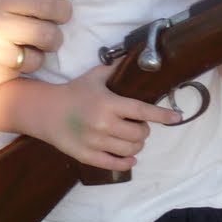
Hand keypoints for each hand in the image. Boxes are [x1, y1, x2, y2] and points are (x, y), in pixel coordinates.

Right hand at [0, 0, 71, 91]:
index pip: (47, 3)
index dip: (63, 10)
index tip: (62, 13)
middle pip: (48, 34)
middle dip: (54, 37)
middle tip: (47, 36)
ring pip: (37, 59)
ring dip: (36, 55)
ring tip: (19, 48)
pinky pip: (18, 74)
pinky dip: (16, 69)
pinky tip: (1, 60)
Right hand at [30, 64, 179, 171]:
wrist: (44, 111)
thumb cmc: (73, 92)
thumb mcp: (95, 76)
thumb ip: (116, 69)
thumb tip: (138, 58)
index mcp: (108, 103)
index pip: (142, 111)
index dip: (162, 115)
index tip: (176, 117)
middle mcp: (104, 124)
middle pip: (140, 134)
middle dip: (144, 130)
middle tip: (139, 125)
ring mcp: (96, 142)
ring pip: (131, 149)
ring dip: (137, 144)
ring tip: (132, 138)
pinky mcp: (87, 156)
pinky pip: (115, 164)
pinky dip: (126, 162)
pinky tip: (129, 157)